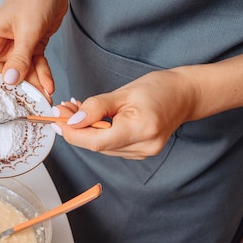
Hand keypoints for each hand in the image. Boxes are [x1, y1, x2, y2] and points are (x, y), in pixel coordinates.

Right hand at [0, 0, 71, 97]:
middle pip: (0, 76)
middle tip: (16, 108)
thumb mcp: (28, 29)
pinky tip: (48, 85)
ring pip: (21, 75)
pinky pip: (35, 67)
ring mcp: (17, 49)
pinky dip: (43, 76)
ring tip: (40, 100)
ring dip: (32, 87)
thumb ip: (20, 57)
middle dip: (10, 92)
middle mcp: (1, 46)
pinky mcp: (32, 48)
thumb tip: (11, 80)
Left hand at [53, 69, 197, 159]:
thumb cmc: (160, 89)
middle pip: (97, 145)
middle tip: (62, 110)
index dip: (72, 133)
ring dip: (84, 131)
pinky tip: (92, 120)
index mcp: (140, 130)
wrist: (185, 95)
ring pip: (101, 147)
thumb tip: (73, 120)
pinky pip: (110, 146)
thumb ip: (97, 107)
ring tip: (75, 110)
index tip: (57, 120)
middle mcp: (143, 147)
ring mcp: (142, 153)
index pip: (96, 141)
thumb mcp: (124, 92)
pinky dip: (97, 133)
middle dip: (75, 128)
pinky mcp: (139, 153)